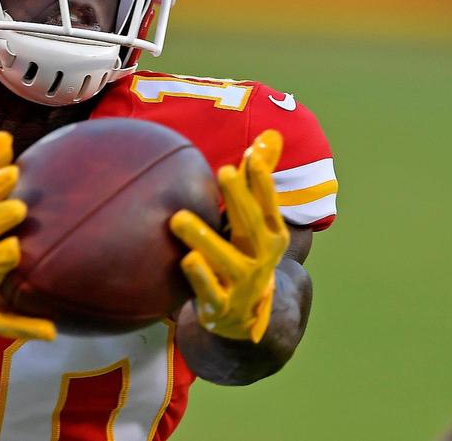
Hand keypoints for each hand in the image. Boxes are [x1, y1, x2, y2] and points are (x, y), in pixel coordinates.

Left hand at [170, 129, 289, 342]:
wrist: (243, 317)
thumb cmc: (244, 253)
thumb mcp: (255, 220)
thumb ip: (258, 179)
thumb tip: (271, 135)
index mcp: (272, 235)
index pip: (269, 204)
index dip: (262, 182)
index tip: (250, 156)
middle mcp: (262, 259)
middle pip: (252, 226)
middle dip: (239, 199)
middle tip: (224, 172)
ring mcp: (242, 284)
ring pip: (225, 259)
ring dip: (204, 238)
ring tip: (179, 218)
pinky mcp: (221, 306)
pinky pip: (209, 291)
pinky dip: (200, 276)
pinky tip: (186, 259)